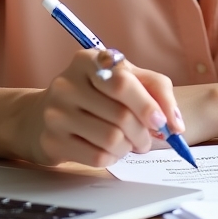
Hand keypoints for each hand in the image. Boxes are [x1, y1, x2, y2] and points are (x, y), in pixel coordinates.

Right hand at [19, 49, 184, 167]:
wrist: (42, 115)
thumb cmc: (94, 94)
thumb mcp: (124, 78)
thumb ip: (155, 89)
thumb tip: (175, 122)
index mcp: (88, 60)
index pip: (122, 82)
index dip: (148, 105)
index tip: (163, 122)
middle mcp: (67, 83)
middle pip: (121, 115)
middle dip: (144, 132)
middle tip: (149, 138)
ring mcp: (56, 113)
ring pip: (111, 138)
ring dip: (130, 146)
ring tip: (130, 143)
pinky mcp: (52, 141)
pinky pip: (97, 156)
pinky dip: (114, 157)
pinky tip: (113, 151)